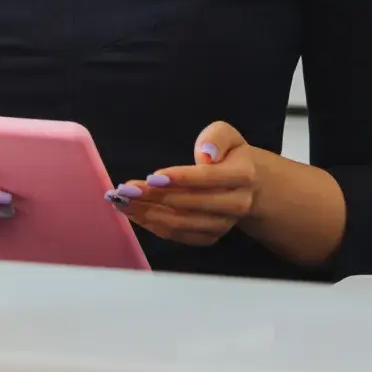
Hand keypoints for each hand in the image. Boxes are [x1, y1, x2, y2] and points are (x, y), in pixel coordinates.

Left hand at [108, 121, 262, 247]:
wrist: (250, 186)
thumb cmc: (229, 154)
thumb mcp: (226, 135)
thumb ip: (216, 137)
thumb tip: (205, 155)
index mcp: (242, 176)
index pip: (208, 178)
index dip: (180, 178)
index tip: (151, 176)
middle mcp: (237, 204)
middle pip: (191, 204)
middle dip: (155, 197)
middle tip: (126, 189)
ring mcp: (224, 224)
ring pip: (182, 223)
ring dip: (149, 213)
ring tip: (122, 201)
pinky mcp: (211, 236)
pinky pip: (180, 235)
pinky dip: (154, 226)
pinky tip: (134, 213)